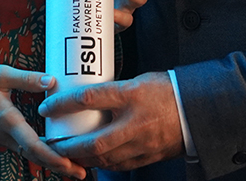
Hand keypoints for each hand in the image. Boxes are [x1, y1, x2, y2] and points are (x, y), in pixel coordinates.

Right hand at [0, 63, 86, 178]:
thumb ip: (26, 78)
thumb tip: (52, 81)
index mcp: (5, 119)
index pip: (32, 145)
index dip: (52, 157)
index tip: (70, 165)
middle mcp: (4, 134)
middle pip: (35, 156)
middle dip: (59, 166)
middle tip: (83, 172)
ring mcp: (2, 137)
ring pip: (30, 155)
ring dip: (51, 162)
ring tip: (74, 166)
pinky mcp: (1, 136)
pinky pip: (24, 149)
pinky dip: (41, 154)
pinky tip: (54, 153)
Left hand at [37, 71, 183, 170]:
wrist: (198, 110)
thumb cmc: (167, 90)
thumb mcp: (140, 81)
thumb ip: (116, 90)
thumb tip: (90, 96)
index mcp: (132, 95)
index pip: (89, 98)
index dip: (63, 104)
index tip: (47, 107)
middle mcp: (135, 122)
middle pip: (94, 141)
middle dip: (69, 147)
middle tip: (52, 144)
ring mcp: (142, 143)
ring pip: (105, 158)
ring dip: (82, 159)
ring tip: (66, 155)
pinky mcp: (147, 156)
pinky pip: (119, 164)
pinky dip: (102, 164)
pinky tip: (92, 160)